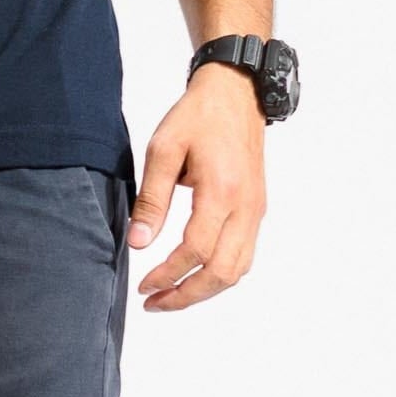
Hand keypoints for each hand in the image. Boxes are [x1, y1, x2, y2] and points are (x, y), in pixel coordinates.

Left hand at [127, 63, 267, 310]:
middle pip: (222, 273)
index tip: (144, 284)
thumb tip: (139, 243)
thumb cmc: (197, 116)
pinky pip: (244, 255)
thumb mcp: (163, 148)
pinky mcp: (257, 209)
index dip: (169, 274)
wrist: (235, 94)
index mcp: (221, 192)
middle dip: (187, 296)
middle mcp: (246, 208)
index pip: (196, 251)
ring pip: (237, 270)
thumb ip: (152, 199)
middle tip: (155, 303)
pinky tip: (196, 275)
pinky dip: (221, 274)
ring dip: (205, 290)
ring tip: (172, 295)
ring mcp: (256, 211)